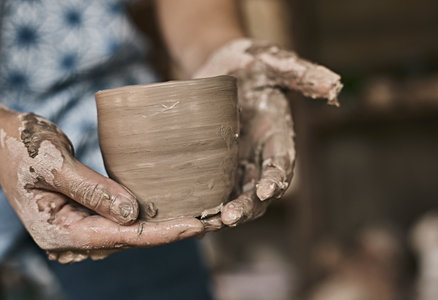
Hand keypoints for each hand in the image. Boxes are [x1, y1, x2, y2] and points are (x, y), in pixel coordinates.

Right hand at [0, 107, 202, 262]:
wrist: (0, 137)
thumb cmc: (18, 145)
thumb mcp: (51, 163)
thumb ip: (91, 189)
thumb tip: (133, 214)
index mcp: (59, 233)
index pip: (122, 237)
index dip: (163, 233)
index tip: (198, 226)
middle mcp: (71, 238)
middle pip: (131, 239)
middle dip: (171, 230)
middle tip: (213, 220)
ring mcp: (78, 227)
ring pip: (129, 231)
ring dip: (163, 223)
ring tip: (202, 215)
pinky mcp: (84, 214)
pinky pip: (121, 218)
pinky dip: (147, 213)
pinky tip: (171, 205)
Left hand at [195, 39, 341, 226]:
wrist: (217, 64)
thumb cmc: (247, 60)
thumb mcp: (271, 61)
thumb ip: (299, 73)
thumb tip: (335, 85)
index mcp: (277, 132)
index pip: (282, 161)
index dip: (277, 177)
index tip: (267, 191)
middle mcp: (260, 152)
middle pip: (260, 187)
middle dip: (249, 204)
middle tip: (230, 217)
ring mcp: (238, 159)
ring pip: (238, 194)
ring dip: (227, 210)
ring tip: (209, 223)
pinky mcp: (217, 161)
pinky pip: (216, 186)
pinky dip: (207, 202)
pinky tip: (193, 213)